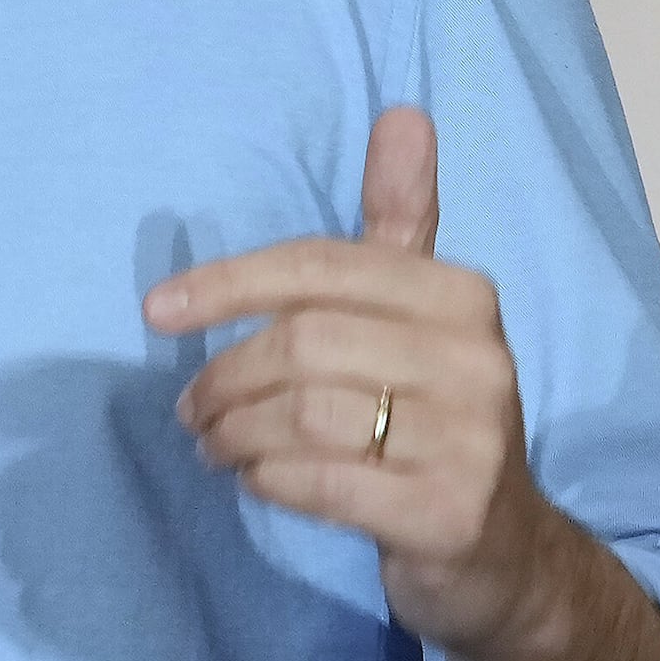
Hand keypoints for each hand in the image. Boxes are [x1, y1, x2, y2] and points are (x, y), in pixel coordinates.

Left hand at [149, 108, 654, 660]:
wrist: (503, 549)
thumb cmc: (435, 413)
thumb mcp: (422, 312)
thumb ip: (401, 219)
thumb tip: (403, 111)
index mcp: (461, 296)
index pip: (318, 267)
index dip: (227, 284)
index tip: (156, 310)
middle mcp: (477, 359)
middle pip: (302, 344)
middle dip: (225, 376)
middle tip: (190, 407)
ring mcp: (471, 440)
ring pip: (304, 414)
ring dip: (235, 431)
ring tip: (214, 443)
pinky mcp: (448, 512)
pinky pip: (322, 482)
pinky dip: (270, 479)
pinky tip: (257, 478)